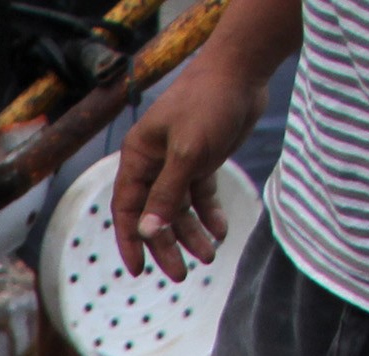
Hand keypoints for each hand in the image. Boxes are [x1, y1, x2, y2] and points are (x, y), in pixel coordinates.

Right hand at [112, 55, 268, 278]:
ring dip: (193, 233)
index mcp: (138, 159)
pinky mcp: (203, 159)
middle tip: (182, 274)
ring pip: (181, 208)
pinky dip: (211, 213)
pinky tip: (221, 230)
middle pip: (156, 215)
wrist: (242, 69)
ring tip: (210, 255)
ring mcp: (179, 162)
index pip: (127, 209)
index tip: (140, 270)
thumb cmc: (207, 103)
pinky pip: (202, 195)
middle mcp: (154, 164)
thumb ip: (167, 194)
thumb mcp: (187, 152)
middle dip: (169, 245)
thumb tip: (148, 233)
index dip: (131, 241)